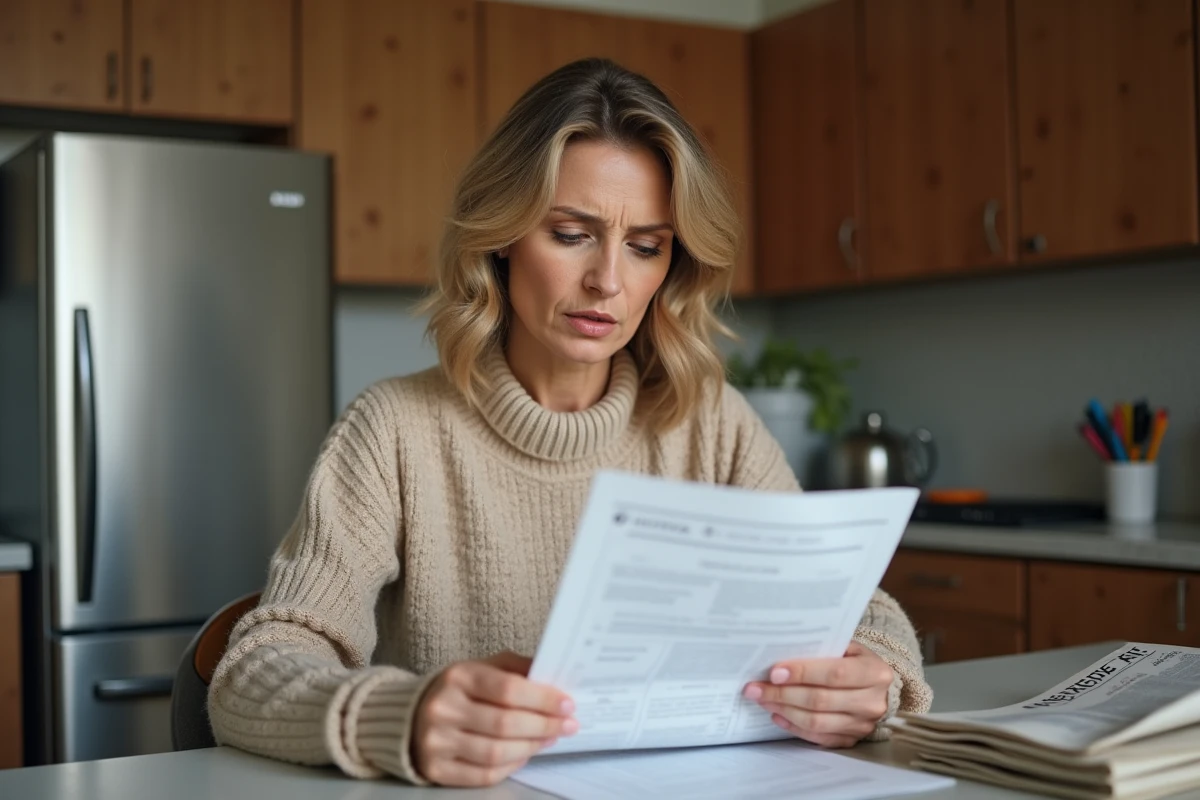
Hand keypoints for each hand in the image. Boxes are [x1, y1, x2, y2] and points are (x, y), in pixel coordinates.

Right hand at [412, 651, 577, 785]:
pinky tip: (525, 754)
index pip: (508, 689)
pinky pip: (483, 774)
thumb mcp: (483, 667)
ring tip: (550, 738)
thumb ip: (516, 668)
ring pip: (496, 752)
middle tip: (568, 725)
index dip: (542, 699)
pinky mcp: (436, 768)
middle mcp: (443, 708)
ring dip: (531, 747)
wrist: (411, 715)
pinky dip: (511, 766)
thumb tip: (553, 676)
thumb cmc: (458, 690)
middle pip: (505, 724)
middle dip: (543, 726)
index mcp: (457, 676)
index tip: (567, 705)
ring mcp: (437, 741)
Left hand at [741, 641, 892, 747]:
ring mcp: (862, 725)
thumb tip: (781, 655)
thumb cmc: (855, 661)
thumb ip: (822, 650)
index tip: (774, 672)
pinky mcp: (851, 740)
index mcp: (874, 672)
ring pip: (816, 722)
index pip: (835, 674)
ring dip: (784, 710)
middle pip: (821, 700)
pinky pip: (818, 737)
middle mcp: (872, 702)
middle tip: (755, 688)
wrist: (878, 687)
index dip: (803, 673)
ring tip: (762, 699)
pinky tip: (777, 715)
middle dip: (783, 694)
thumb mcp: (848, 647)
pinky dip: (794, 727)